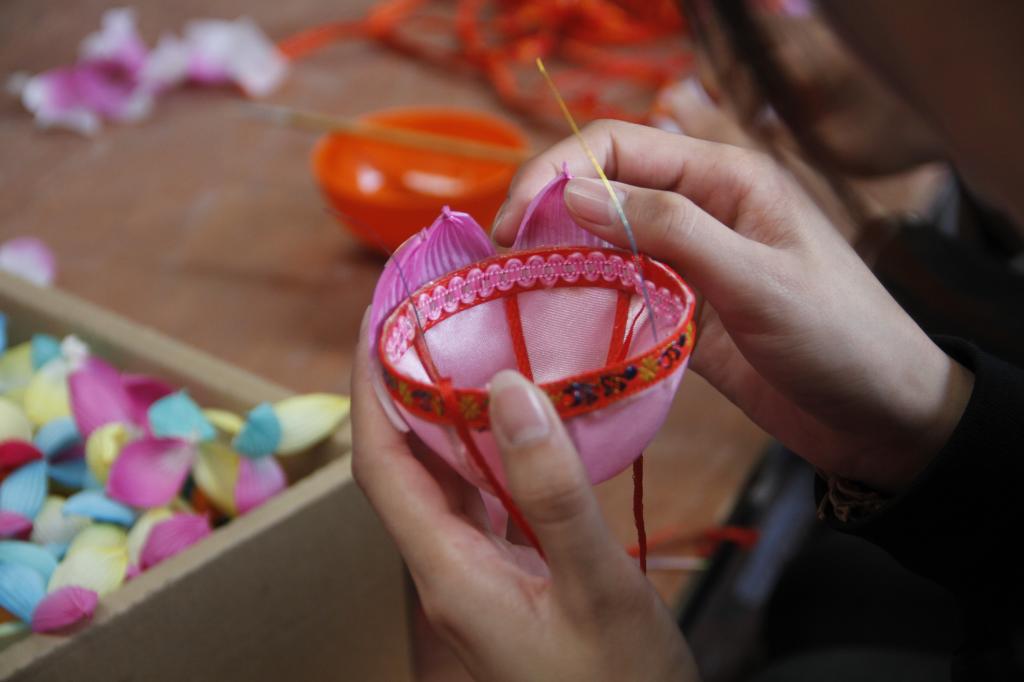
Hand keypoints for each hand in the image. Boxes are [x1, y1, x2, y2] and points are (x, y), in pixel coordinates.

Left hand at [351, 316, 697, 681]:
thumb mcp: (598, 589)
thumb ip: (553, 493)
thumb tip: (508, 389)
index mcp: (449, 571)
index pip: (380, 463)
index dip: (369, 386)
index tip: (377, 318)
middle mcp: (446, 571)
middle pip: (400, 465)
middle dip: (400, 386)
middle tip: (427, 316)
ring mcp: (473, 579)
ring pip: (439, 482)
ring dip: (440, 415)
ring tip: (464, 349)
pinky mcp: (504, 581)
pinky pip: (476, 503)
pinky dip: (482, 452)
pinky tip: (512, 424)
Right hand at [493, 121, 972, 492]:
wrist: (882, 416)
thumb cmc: (838, 338)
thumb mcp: (758, 278)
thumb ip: (670, 230)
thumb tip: (575, 194)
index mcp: (723, 177)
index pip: (616, 145)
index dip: (555, 171)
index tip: (511, 222)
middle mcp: (697, 208)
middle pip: (600, 188)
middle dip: (544, 211)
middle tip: (500, 261)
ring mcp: (685, 261)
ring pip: (601, 239)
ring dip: (556, 256)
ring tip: (513, 291)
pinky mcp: (679, 309)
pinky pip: (616, 289)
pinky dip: (582, 298)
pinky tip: (553, 320)